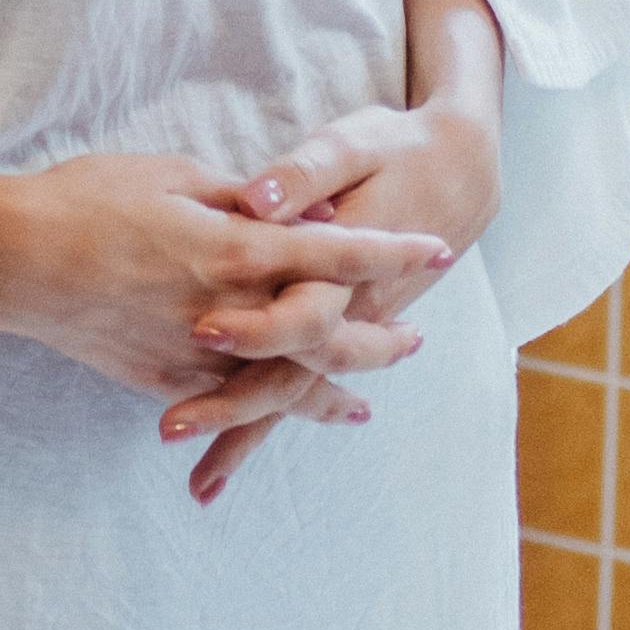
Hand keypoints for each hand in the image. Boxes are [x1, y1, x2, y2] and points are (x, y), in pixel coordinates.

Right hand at [0, 146, 448, 404]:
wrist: (15, 260)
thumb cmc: (85, 199)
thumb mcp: (165, 173)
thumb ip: (232, 193)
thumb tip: (282, 204)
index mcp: (233, 247)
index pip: (332, 250)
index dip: (388, 250)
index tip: (437, 250)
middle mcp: (229, 308)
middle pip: (326, 331)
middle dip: (377, 335)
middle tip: (413, 339)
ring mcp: (199, 353)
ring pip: (286, 383)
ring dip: (332, 389)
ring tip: (365, 400)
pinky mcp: (166, 380)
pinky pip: (233, 401)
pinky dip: (268, 408)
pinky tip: (281, 414)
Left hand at [169, 97, 500, 503]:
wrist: (459, 176)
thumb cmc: (396, 152)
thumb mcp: (350, 147)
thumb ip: (304, 176)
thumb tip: (262, 198)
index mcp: (345, 265)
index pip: (300, 311)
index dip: (254, 325)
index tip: (201, 332)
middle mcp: (346, 312)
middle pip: (288, 375)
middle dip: (231, 405)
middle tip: (170, 427)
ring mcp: (342, 330)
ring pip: (289, 395)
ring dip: (242, 433)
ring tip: (197, 482)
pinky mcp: (333, 333)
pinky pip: (296, 390)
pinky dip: (262, 424)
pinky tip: (223, 463)